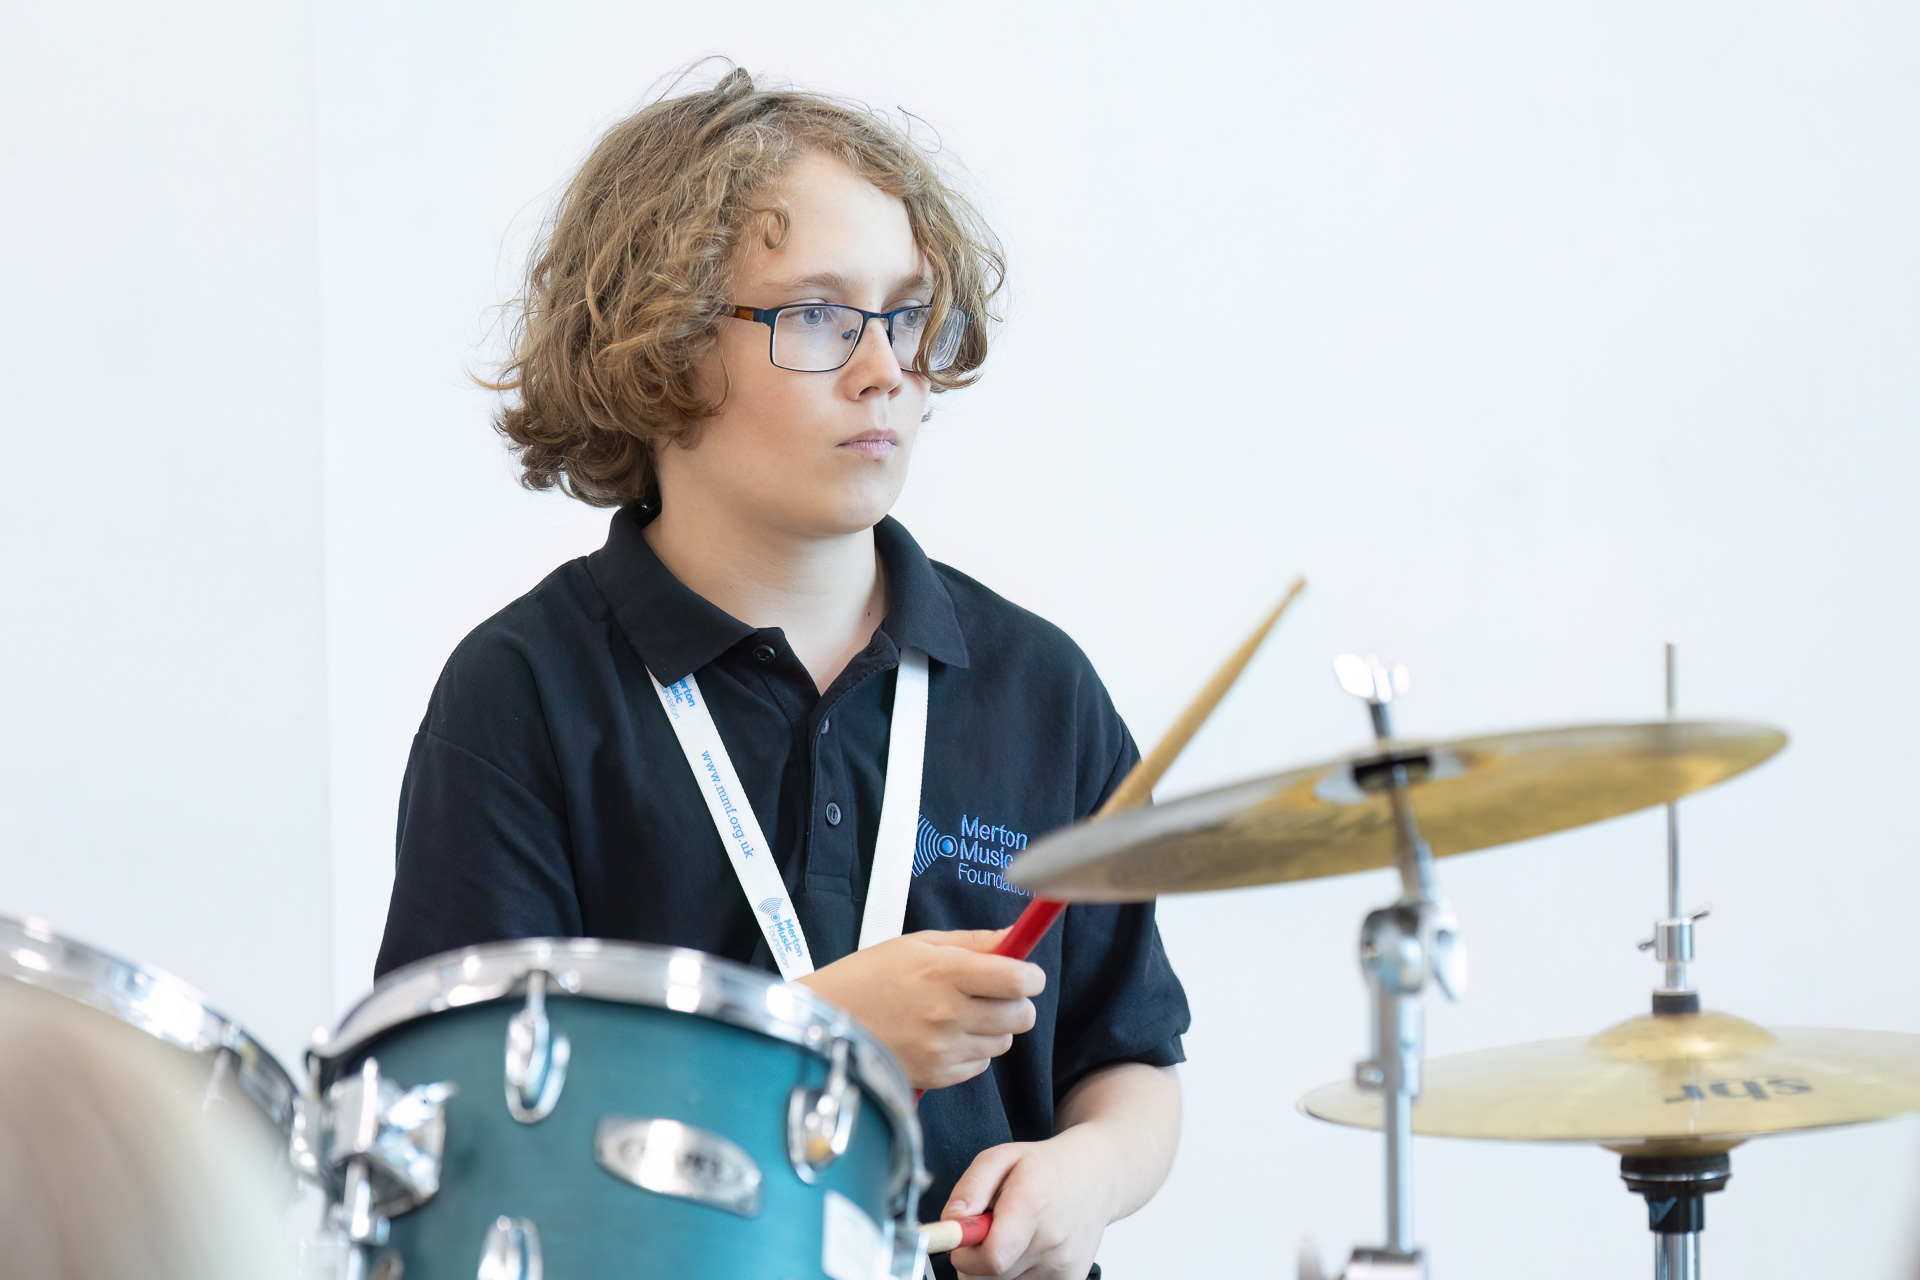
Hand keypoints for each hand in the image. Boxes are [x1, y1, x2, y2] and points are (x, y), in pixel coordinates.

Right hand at [796, 929, 1043, 1089]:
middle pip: (1020, 1015)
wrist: (826, 1022)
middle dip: (1017, 1002)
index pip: (1017, 980)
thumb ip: (973, 943)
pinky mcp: (936, 1077)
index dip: (1031, 976)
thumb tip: (1015, 938)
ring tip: (962, 1013)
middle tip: (995, 992)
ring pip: (1004, 1042)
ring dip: (994, 1028)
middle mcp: (948, 1014)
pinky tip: (945, 1035)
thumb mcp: (918, 945)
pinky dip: (973, 1051)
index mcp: (944, 973)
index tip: (1025, 972)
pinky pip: (980, 1065)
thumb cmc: (869, 976)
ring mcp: (942, 1049)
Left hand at [942, 1126, 1118, 1278]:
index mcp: (1033, 1207)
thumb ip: (969, 1188)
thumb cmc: (1045, 1167)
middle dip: (976, 1261)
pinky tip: (1026, 1249)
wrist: (1095, 1177)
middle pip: (992, 1278)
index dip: (966, 1256)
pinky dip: (1015, 1274)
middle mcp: (1052, 1243)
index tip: (963, 1240)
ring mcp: (1064, 1267)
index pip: (992, 1258)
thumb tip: (950, 1224)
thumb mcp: (999, 1158)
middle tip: (987, 1232)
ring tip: (1011, 1237)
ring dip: (996, 1269)